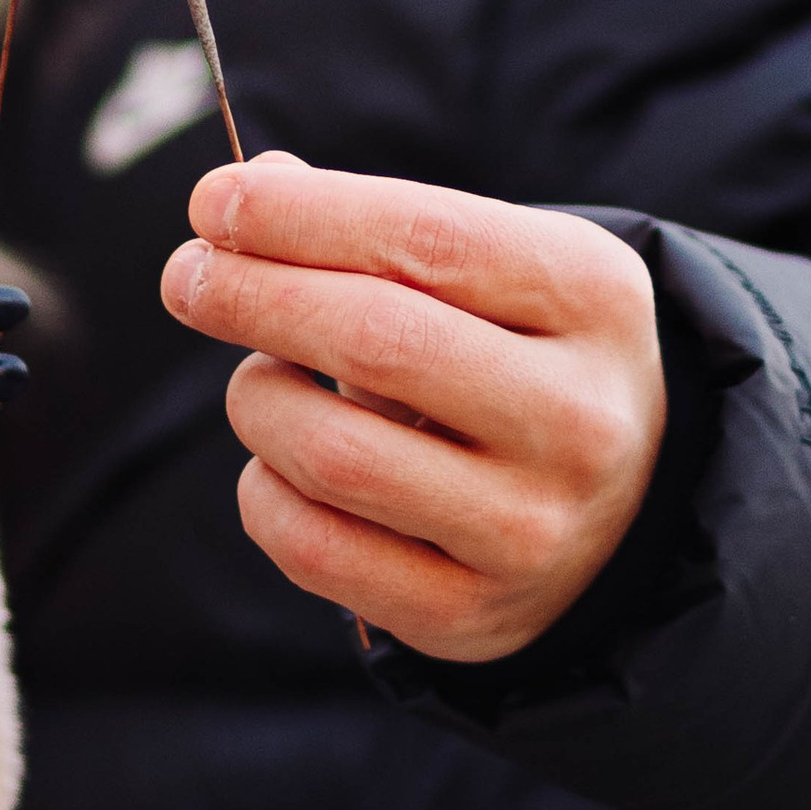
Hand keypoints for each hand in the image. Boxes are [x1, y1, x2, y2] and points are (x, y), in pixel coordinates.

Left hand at [160, 155, 663, 665]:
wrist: (624, 509)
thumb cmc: (520, 357)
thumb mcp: (491, 272)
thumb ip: (374, 230)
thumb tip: (242, 195)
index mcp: (591, 296)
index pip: (422, 238)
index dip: (297, 214)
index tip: (211, 202)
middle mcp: (577, 416)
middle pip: (371, 338)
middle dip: (249, 296)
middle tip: (186, 279)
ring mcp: (530, 526)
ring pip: (330, 452)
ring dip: (257, 401)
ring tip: (260, 381)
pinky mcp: (473, 614)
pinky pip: (314, 548)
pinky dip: (265, 493)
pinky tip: (279, 466)